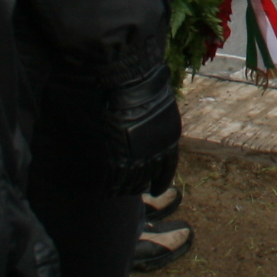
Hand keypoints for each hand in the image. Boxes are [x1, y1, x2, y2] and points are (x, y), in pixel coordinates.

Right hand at [90, 63, 181, 197]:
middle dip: (140, 186)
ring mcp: (138, 154)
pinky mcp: (119, 154)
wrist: (133, 83)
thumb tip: (153, 129)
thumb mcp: (162, 109)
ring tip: (118, 193)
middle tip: (133, 191)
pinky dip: (111, 187)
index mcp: (170, 141)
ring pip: (131, 181)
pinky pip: (115, 177)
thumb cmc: (147, 87)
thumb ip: (159, 125)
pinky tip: (106, 191)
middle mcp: (157, 152)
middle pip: (148, 178)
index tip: (156, 191)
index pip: (167, 169)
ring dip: (124, 189)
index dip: (161, 182)